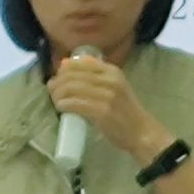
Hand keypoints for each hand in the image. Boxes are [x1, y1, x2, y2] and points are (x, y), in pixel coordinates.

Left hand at [47, 54, 171, 163]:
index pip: (80, 63)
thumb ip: (94, 75)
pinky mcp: (102, 112)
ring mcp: (107, 96)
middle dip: (57, 82)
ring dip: (57, 94)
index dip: (64, 70)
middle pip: (73, 75)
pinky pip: (75, 104)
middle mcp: (110, 80)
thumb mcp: (114, 85)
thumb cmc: (125, 109)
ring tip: (56, 100)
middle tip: (52, 91)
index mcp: (113, 71)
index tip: (59, 78)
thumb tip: (65, 63)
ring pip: (71, 88)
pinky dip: (63, 104)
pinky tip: (61, 108)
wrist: (141, 131)